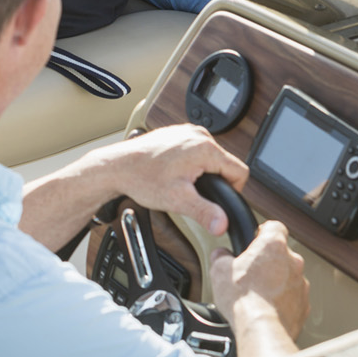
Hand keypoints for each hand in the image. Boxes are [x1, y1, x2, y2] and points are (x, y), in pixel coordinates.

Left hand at [97, 125, 248, 237]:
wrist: (118, 167)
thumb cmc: (143, 178)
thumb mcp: (178, 200)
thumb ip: (205, 212)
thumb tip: (222, 225)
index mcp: (205, 148)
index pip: (240, 171)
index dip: (233, 190)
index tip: (216, 200)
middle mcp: (199, 135)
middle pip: (225, 163)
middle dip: (214, 181)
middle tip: (192, 192)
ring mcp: (188, 131)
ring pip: (211, 157)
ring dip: (202, 171)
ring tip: (181, 182)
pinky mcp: (179, 133)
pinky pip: (197, 150)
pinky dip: (191, 162)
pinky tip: (174, 172)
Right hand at [212, 220, 308, 341]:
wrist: (261, 329)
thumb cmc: (245, 300)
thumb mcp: (220, 271)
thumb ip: (221, 257)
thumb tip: (220, 256)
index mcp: (274, 245)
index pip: (273, 226)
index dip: (263, 232)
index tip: (255, 240)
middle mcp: (293, 261)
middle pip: (281, 254)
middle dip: (268, 262)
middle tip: (252, 275)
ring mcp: (301, 283)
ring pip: (288, 277)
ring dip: (276, 283)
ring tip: (259, 296)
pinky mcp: (303, 304)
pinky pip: (293, 298)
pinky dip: (283, 301)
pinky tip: (268, 309)